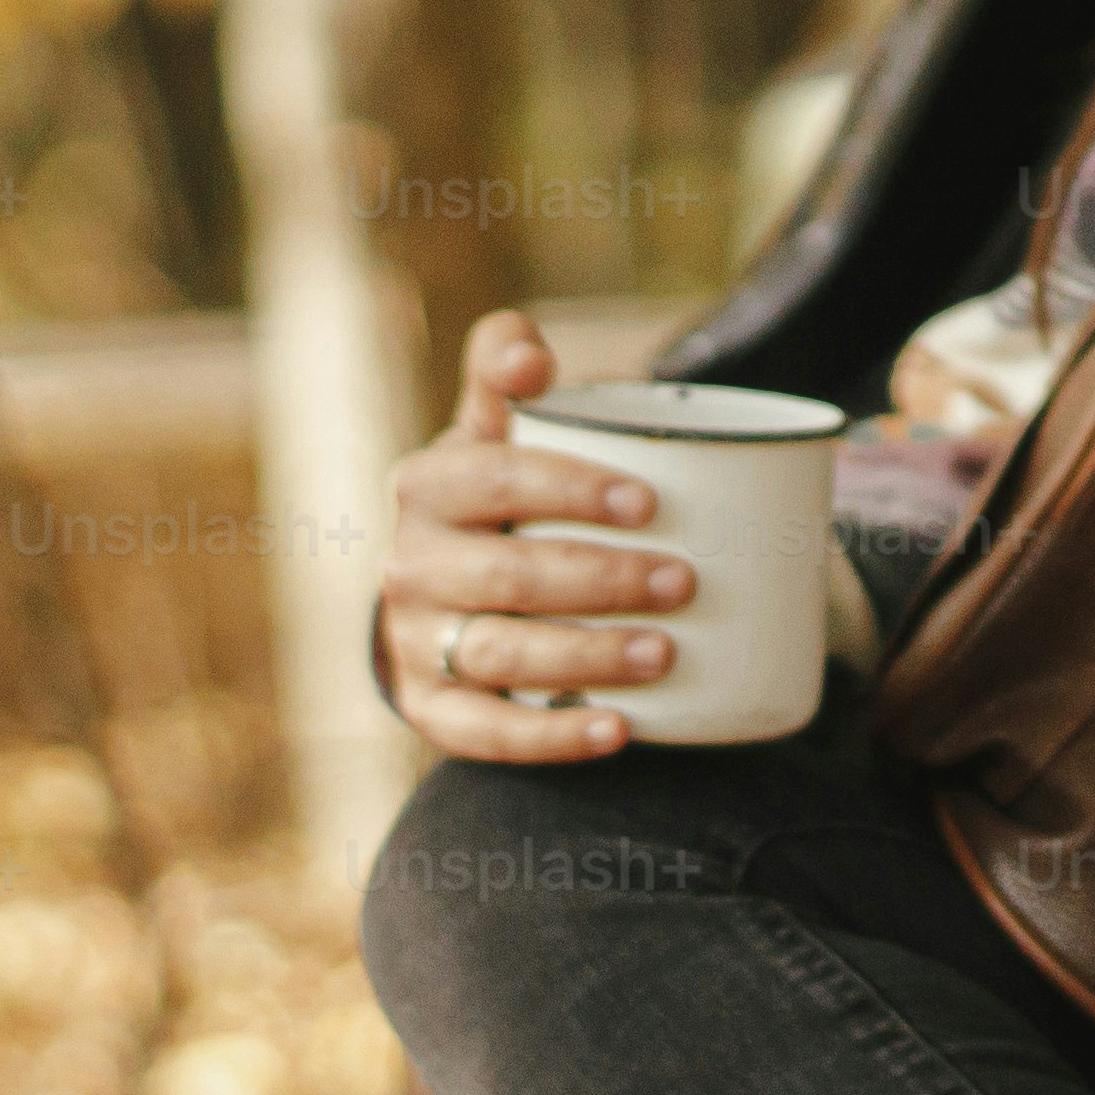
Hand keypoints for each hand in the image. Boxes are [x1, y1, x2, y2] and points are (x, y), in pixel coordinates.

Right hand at [374, 310, 689, 764]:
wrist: (436, 595)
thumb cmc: (489, 499)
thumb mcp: (488, 430)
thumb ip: (503, 368)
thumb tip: (528, 357)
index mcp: (427, 486)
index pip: (495, 480)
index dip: (569, 489)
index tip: (649, 502)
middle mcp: (409, 564)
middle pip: (508, 575)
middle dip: (601, 580)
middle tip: (684, 581)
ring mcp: (416, 641)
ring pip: (501, 654)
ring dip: (587, 657)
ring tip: (665, 653)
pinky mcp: (430, 709)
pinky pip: (486, 732)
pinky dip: (553, 737)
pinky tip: (620, 731)